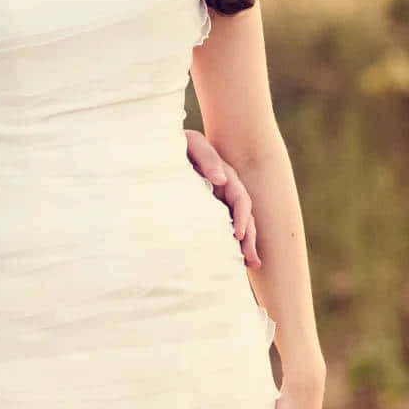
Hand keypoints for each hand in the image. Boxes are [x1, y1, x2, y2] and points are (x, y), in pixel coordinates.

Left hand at [184, 128, 258, 266]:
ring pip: (236, 223)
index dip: (242, 217)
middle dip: (249, 237)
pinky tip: (233, 258)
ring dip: (245, 243)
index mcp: (224, 176)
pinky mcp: (206, 209)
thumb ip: (206, 157)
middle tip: (250, 260)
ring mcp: (216, 200)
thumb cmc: (176, 144)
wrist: (158, 148)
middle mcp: (224, 190)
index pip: (240, 198)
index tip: (238, 235)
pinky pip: (222, 225)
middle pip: (243, 215)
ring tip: (251, 264)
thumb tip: (221, 180)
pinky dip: (229, 241)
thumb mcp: (191, 144)